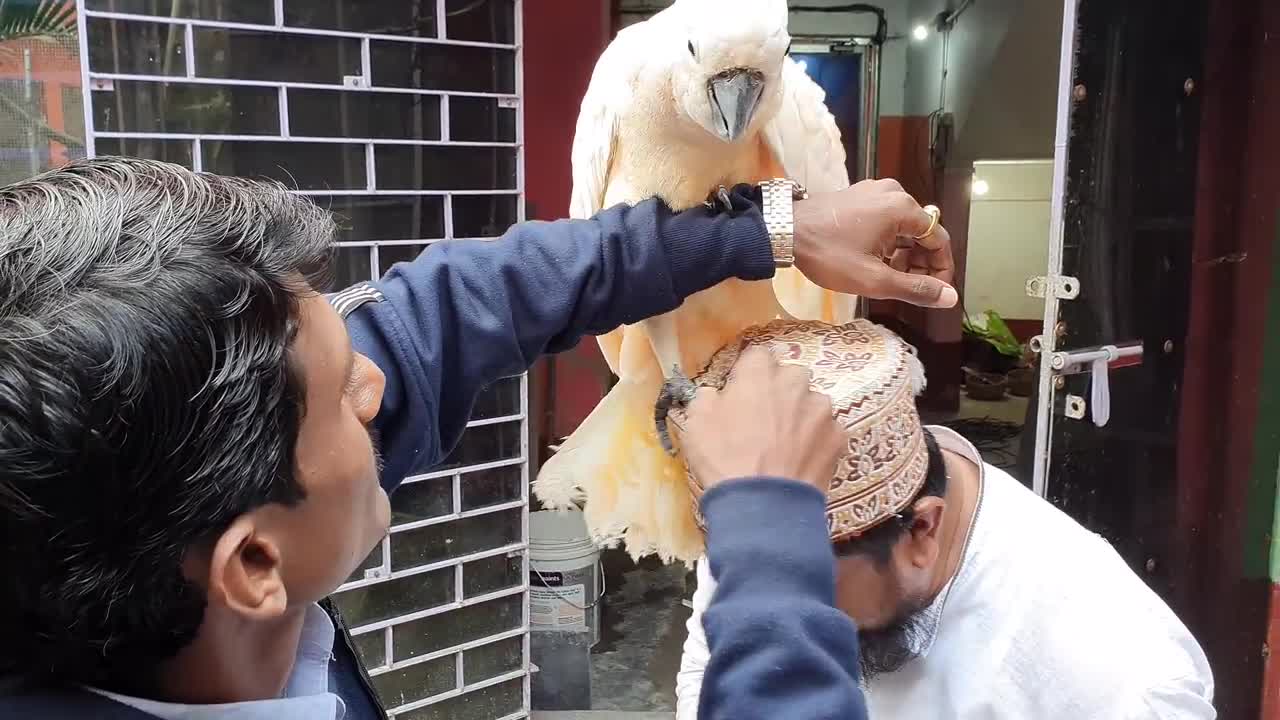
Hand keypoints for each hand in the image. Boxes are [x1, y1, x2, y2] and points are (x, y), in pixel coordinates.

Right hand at [671, 347, 846, 496]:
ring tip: (786, 445)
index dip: (749, 374)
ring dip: (801, 416)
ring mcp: (822, 410)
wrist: (764, 505)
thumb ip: (707, 398)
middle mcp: (796, 382)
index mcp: (760, 373)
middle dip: (780, 391)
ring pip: (812, 404)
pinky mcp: (839, 437)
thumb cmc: (724, 459)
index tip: (742, 392)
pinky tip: (801, 461)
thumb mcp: (696, 424)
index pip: (758, 355)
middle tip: (765, 419)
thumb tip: (715, 395)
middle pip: (790, 376)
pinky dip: (816, 441)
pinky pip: (827, 431)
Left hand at [793, 178, 957, 308]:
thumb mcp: (873, 279)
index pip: (939, 240)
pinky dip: (888, 242)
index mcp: (903, 208)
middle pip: (922, 232)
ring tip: (889, 278)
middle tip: (908, 289)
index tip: (934, 292)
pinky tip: (875, 261)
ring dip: (904, 254)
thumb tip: (950, 297)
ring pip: (903, 227)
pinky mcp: (859, 196)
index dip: (941, 270)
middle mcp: (894, 193)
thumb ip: (914, 288)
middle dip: (920, 263)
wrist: (782, 231)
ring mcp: (875, 191)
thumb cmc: (827, 254)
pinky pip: (886, 220)